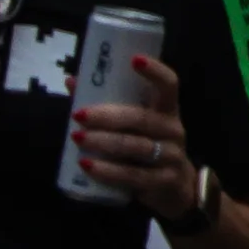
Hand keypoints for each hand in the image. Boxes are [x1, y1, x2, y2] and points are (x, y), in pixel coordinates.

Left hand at [72, 55, 204, 218]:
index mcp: (167, 110)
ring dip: (104, 142)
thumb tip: (72, 81)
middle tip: (79, 115)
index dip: (155, 71)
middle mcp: (173, 130)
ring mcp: (171, 157)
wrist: (176, 189)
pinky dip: (108, 171)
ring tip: (77, 138)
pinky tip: (87, 165)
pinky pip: (133, 176)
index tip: (134, 59)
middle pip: (141, 118)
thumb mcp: (136, 124)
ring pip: (136, 147)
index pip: (169, 85)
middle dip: (107, 116)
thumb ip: (108, 103)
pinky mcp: (163, 182)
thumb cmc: (149, 146)